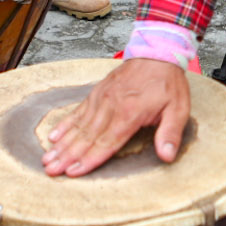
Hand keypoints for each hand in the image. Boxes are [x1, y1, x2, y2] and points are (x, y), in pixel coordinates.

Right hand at [41, 59, 189, 175]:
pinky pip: (78, 111)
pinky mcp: (97, 93)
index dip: (89, 159)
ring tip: (47, 158)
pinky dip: (65, 124)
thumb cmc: (167, 83)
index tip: (73, 172)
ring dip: (62, 144)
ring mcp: (101, 99)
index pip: (106, 142)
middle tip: (50, 170)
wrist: (157, 53)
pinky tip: (53, 136)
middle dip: (67, 156)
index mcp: (130, 113)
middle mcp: (111, 106)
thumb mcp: (178, 108)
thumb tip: (167, 156)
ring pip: (78, 126)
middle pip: (86, 137)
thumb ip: (170, 133)